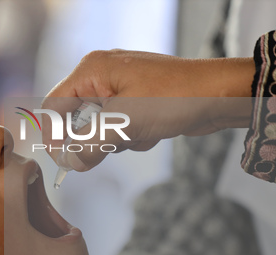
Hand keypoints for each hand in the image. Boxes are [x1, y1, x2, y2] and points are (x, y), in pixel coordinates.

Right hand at [40, 50, 253, 170]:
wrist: (221, 94)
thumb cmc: (175, 97)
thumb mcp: (124, 124)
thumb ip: (88, 145)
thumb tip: (69, 163)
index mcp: (92, 71)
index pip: (54, 106)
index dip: (54, 136)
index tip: (64, 160)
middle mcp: (102, 76)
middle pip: (76, 120)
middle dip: (97, 138)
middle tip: (116, 143)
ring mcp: (120, 88)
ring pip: (98, 128)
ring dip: (118, 139)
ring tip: (142, 131)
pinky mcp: (135, 101)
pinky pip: (119, 128)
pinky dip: (133, 136)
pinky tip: (153, 130)